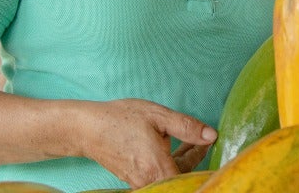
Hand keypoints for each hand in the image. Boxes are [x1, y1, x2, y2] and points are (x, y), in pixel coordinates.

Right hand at [79, 98, 216, 187]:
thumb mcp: (158, 116)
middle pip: (182, 176)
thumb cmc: (121, 119)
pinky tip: (169, 146)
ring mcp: (140, 182)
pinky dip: (168, 162)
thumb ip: (187, 127)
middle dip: (194, 158)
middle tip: (199, 139)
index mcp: (158, 167)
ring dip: (182, 160)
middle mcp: (150, 180)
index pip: (192, 174)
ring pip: (171, 176)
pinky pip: (159, 175)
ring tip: (187, 140)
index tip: (208, 142)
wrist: (87, 128)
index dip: (202, 159)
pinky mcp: (134, 179)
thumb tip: (211, 135)